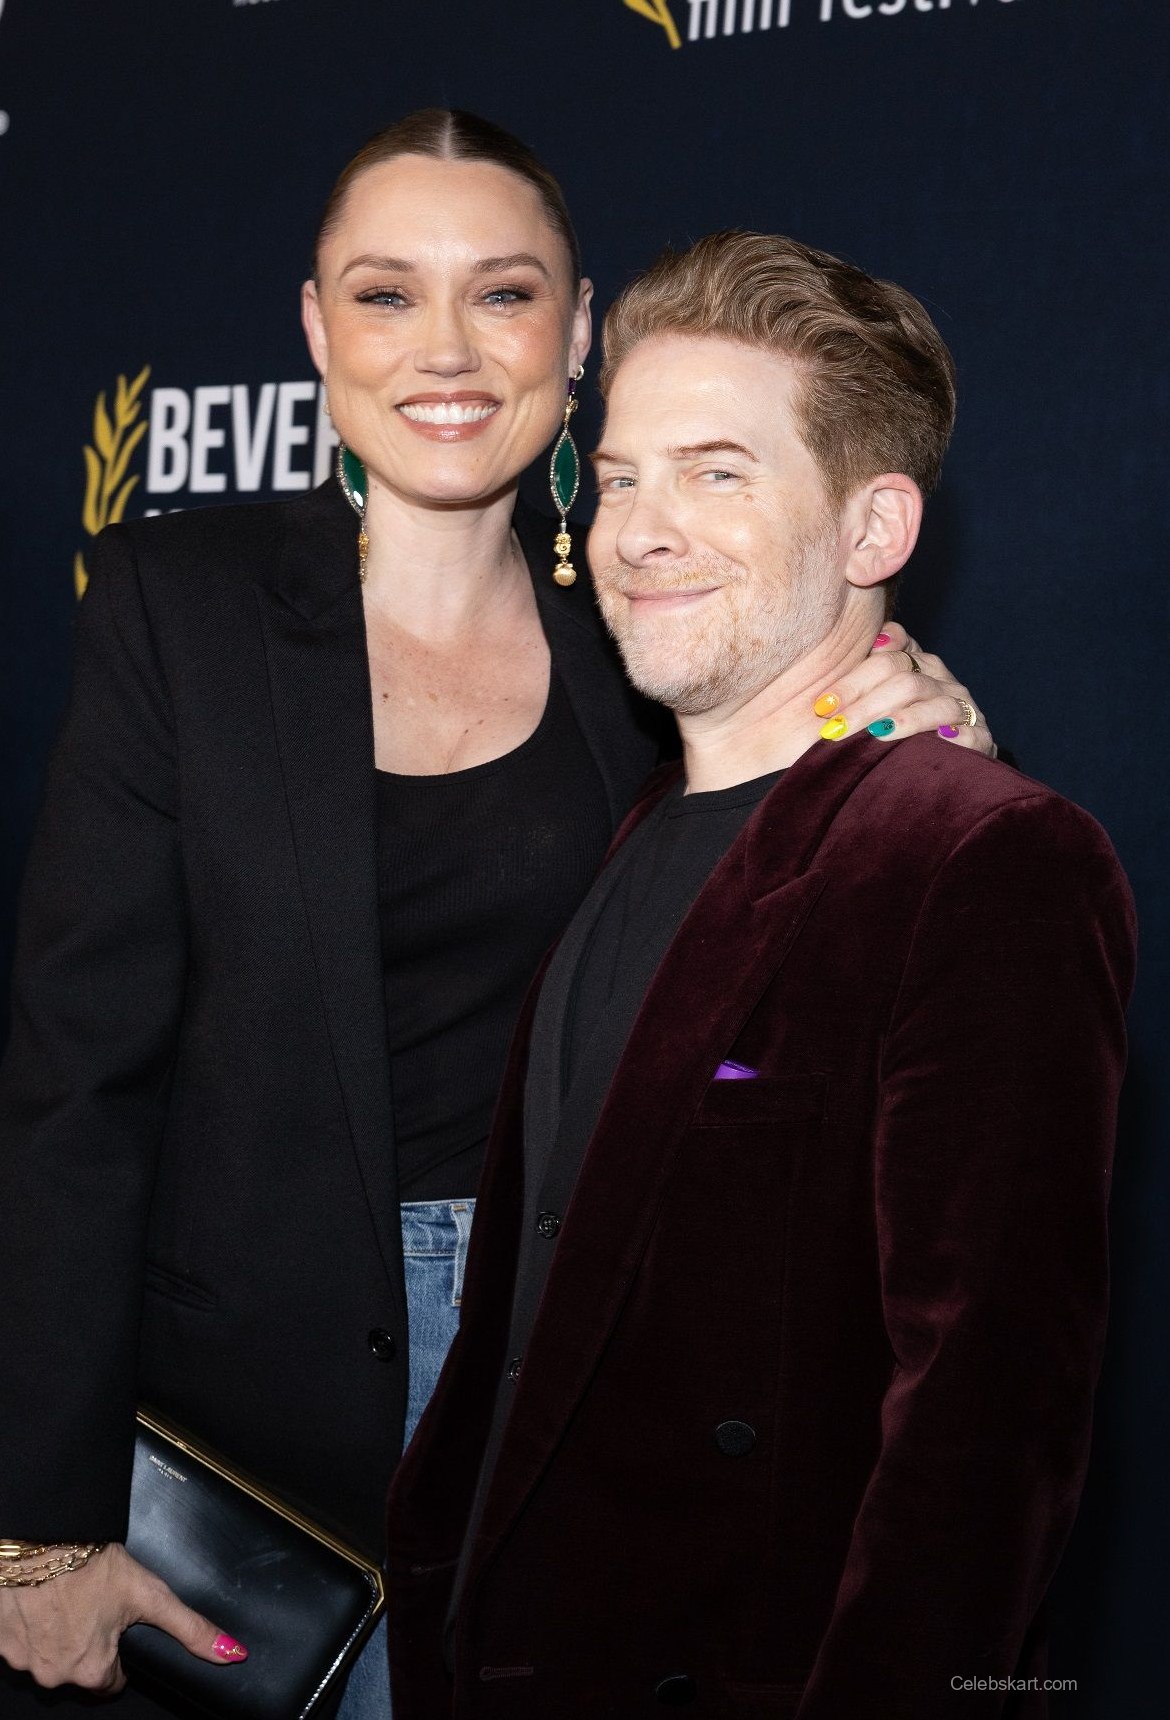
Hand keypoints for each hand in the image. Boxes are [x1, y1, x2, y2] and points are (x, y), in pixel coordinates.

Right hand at [0, 1542, 245, 1693]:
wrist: (41, 1536)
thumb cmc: (94, 1564)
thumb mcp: (151, 1594)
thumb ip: (191, 1629)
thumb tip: (234, 1654)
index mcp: (92, 1671)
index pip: (111, 1681)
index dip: (118, 1652)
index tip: (117, 1625)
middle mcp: (55, 1675)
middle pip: (78, 1668)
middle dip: (86, 1641)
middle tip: (92, 1603)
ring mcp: (23, 1660)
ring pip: (47, 1655)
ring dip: (56, 1632)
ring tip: (67, 1596)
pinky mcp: (0, 1641)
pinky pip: (18, 1641)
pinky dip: (29, 1623)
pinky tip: (41, 1598)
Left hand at [812, 622, 996, 756]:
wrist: (947, 761)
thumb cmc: (898, 727)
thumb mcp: (878, 696)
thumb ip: (864, 670)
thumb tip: (865, 644)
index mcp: (917, 663)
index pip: (887, 658)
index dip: (853, 680)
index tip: (822, 705)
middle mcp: (942, 681)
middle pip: (905, 681)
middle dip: (865, 705)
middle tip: (834, 729)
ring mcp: (963, 708)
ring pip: (935, 704)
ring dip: (903, 720)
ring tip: (876, 735)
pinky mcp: (981, 739)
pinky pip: (970, 734)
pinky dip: (954, 739)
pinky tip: (936, 743)